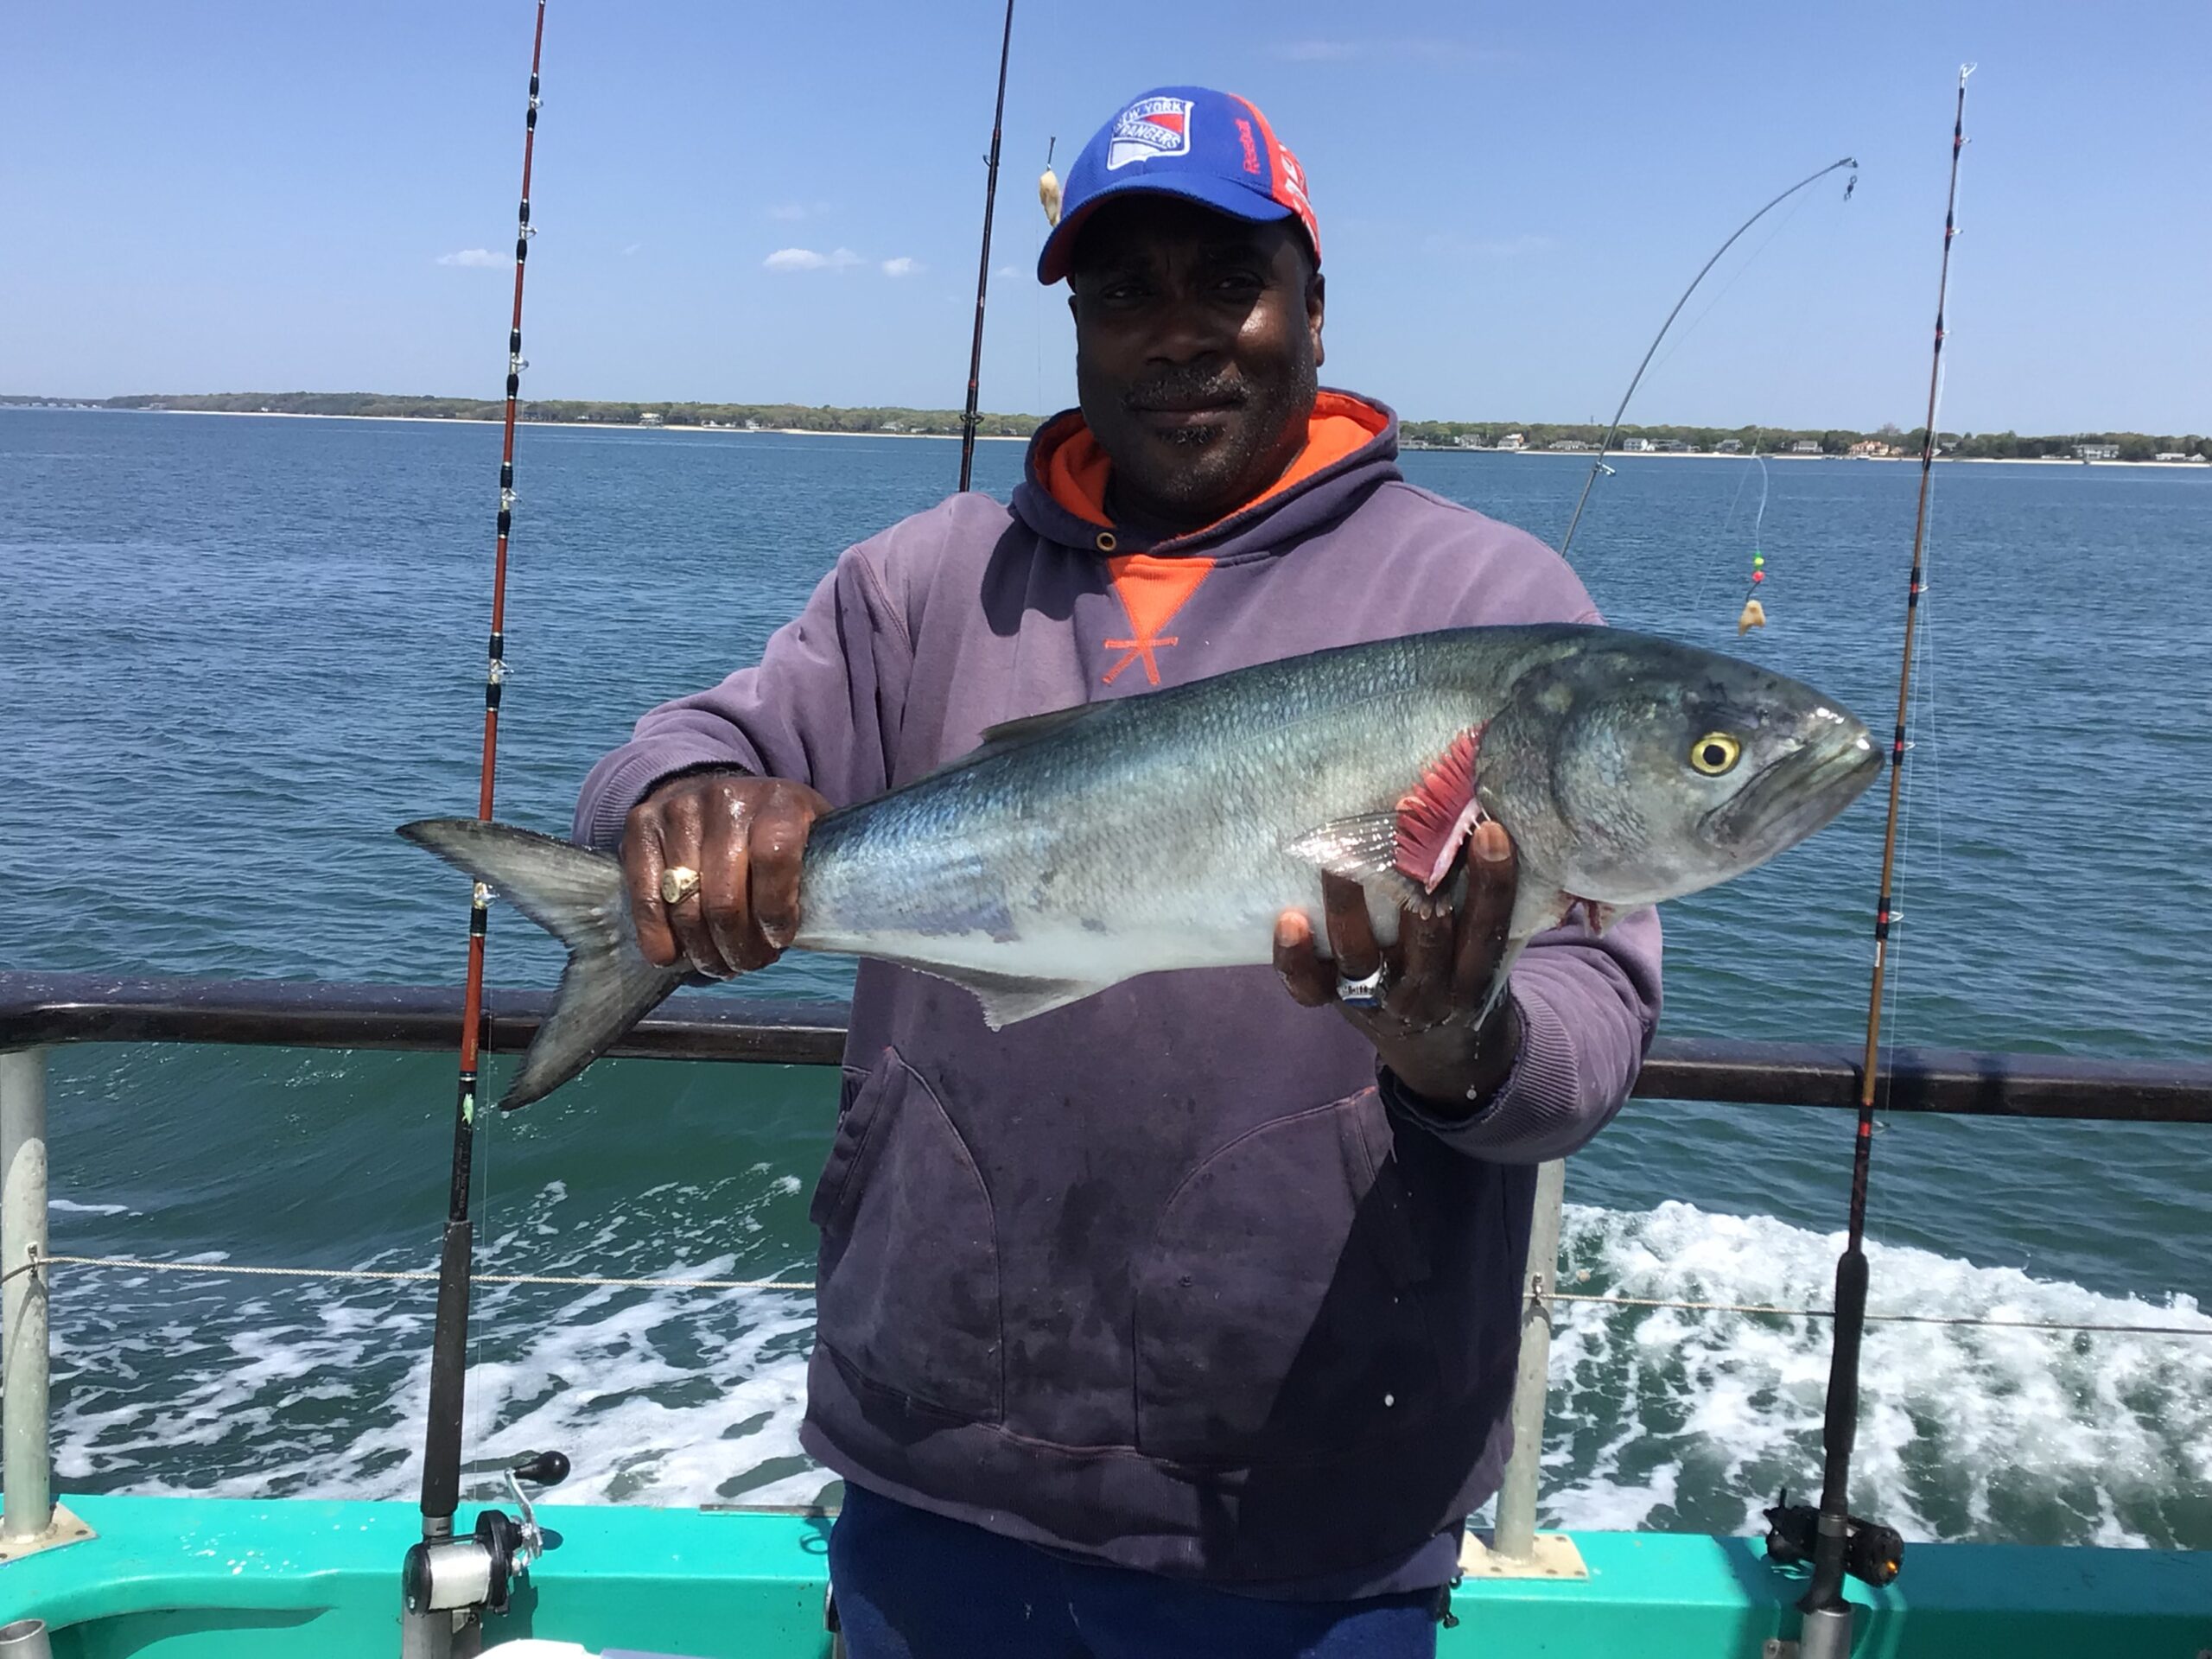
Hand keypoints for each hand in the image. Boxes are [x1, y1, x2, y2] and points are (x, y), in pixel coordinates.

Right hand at [622, 772, 829, 977]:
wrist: (715, 789)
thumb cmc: (774, 830)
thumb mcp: (811, 836)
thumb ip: (821, 872)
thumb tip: (832, 929)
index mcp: (779, 801)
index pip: (774, 857)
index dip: (775, 910)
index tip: (779, 939)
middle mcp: (726, 799)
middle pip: (724, 896)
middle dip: (738, 947)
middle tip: (748, 963)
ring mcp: (679, 809)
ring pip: (685, 905)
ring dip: (703, 950)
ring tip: (720, 963)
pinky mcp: (641, 824)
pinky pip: (646, 898)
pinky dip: (659, 939)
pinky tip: (673, 956)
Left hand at [1274, 819, 1521, 1112]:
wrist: (1440, 1055)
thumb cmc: (1465, 977)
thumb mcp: (1492, 956)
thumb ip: (1493, 909)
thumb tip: (1498, 828)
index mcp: (1473, 979)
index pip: (1486, 930)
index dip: (1492, 883)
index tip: (1488, 831)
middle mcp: (1427, 993)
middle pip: (1425, 937)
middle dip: (1420, 878)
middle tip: (1411, 819)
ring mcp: (1378, 999)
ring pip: (1361, 953)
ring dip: (1350, 902)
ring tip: (1340, 854)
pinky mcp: (1336, 1002)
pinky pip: (1309, 987)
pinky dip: (1295, 958)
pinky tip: (1290, 918)